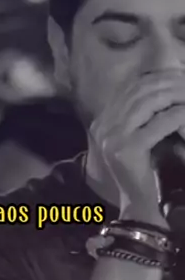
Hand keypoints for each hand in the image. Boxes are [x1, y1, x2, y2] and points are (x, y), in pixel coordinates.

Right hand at [89, 68, 184, 223]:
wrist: (138, 203)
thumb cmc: (142, 170)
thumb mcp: (137, 137)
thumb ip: (140, 114)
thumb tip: (162, 84)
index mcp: (102, 122)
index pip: (129, 88)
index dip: (156, 78)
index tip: (177, 76)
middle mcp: (102, 127)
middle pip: (139, 93)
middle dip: (167, 84)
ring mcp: (112, 138)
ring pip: (148, 104)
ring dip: (174, 97)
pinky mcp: (127, 149)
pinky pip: (158, 124)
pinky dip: (177, 117)